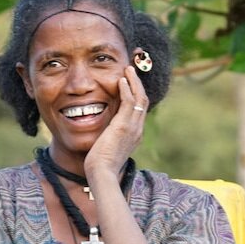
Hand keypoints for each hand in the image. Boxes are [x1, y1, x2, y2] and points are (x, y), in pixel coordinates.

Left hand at [84, 65, 148, 182]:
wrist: (102, 174)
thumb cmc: (101, 165)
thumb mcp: (107, 147)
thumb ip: (109, 136)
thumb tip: (103, 132)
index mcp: (135, 134)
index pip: (139, 109)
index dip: (136, 93)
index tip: (130, 82)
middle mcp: (137, 129)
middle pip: (143, 100)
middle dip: (138, 83)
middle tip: (132, 70)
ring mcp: (133, 127)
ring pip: (139, 98)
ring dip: (134, 81)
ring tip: (128, 69)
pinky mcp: (124, 126)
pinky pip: (129, 102)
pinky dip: (127, 89)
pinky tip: (121, 79)